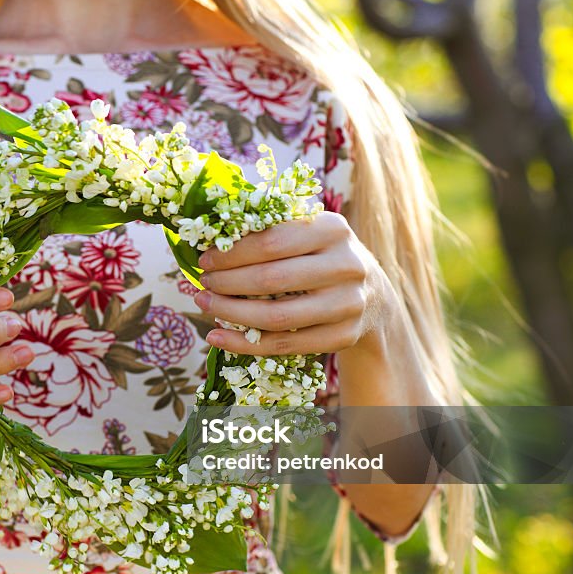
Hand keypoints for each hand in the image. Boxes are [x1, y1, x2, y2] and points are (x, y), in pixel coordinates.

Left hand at [192, 211, 397, 355]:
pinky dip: (245, 344)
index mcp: (332, 229)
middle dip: (227, 284)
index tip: (204, 261)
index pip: (271, 241)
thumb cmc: (320, 257)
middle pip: (271, 280)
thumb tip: (209, 239)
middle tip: (201, 286)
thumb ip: (268, 231)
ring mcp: (348, 304)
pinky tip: (217, 337)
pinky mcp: (343, 335)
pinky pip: (285, 344)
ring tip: (205, 307)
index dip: (232, 254)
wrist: (371, 294)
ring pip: (277, 317)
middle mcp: (346, 265)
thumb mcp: (306, 233)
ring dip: (231, 314)